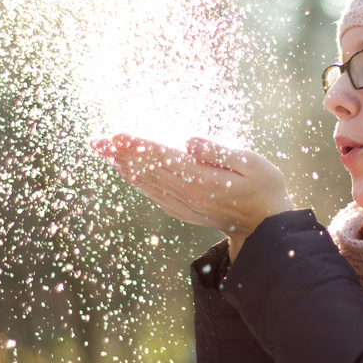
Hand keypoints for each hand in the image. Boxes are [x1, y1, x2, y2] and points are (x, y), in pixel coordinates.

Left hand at [89, 134, 291, 259]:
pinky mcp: (185, 210)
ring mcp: (185, 205)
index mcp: (202, 181)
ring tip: (104, 153)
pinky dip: (138, 182)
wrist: (266, 228)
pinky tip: (129, 174)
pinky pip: (155, 195)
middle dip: (121, 153)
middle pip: (148, 170)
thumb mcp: (251, 163)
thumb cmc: (264, 188)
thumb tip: (188, 141)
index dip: (138, 145)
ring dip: (124, 166)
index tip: (116, 134)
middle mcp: (187, 195)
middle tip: (97, 140)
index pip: (162, 158)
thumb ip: (218, 152)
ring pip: (147, 182)